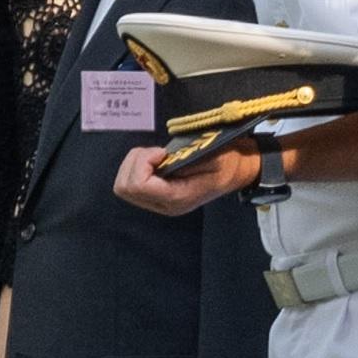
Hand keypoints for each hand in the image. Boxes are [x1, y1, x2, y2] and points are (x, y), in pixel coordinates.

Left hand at [114, 142, 252, 215]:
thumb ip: (183, 160)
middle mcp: (164, 205)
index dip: (143, 163)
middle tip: (157, 153)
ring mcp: (157, 203)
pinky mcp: (153, 197)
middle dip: (135, 163)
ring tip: (156, 157)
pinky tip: (154, 162)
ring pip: (122, 186)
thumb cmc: (225, 162)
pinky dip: (136, 167)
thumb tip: (159, 159)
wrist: (235, 172)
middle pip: (125, 187)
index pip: (139, 186)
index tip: (163, 152)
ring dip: (134, 164)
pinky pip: (129, 183)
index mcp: (178, 198)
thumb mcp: (211, 157)